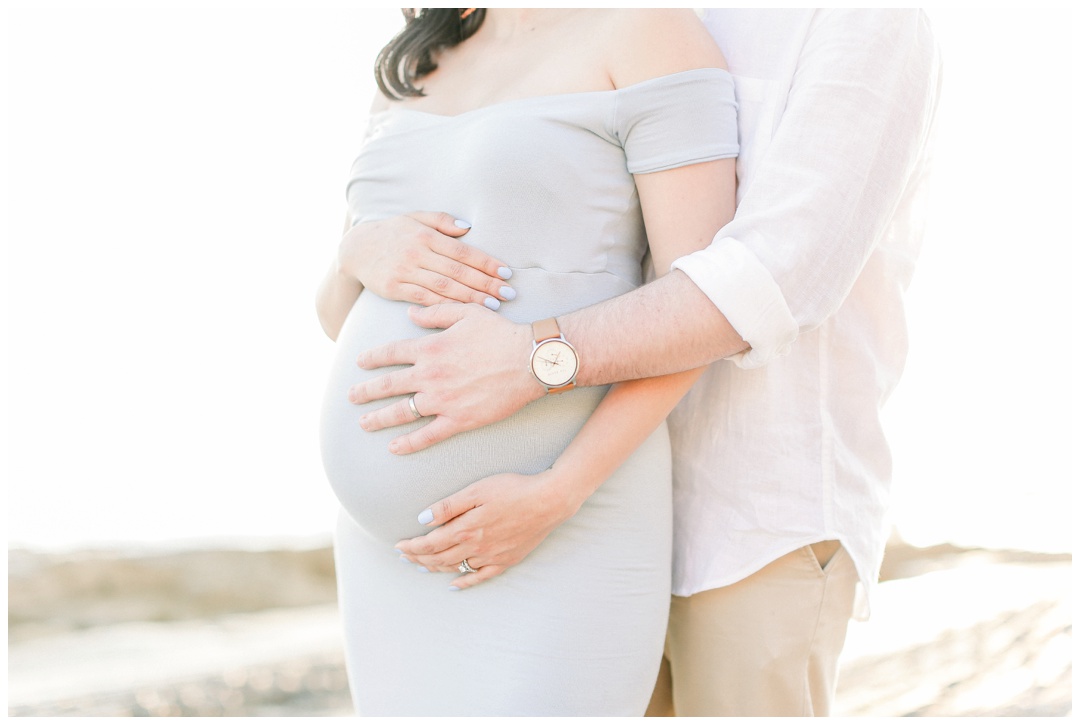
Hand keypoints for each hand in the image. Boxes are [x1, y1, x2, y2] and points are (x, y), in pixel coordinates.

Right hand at [339, 212, 514, 307]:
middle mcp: (416, 252)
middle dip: (486, 283)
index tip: (506, 273)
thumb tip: (468, 228)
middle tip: (509, 293)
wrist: (355, 248)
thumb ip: (442, 220)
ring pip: (444, 287)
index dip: (486, 263)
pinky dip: (445, 307)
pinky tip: (464, 313)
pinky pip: (424, 299)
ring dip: (471, 298)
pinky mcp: (394, 288)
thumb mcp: (415, 217)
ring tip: (494, 305)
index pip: (463, 251)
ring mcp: (405, 271)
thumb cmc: (392, 232)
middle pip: (458, 271)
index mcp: (425, 235)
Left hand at [351, 303, 544, 453]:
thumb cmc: (502, 333)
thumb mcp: (467, 313)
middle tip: (350, 397)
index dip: (372, 358)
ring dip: (379, 418)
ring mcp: (442, 400)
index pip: (391, 353)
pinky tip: (394, 448)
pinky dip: (409, 443)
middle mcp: (430, 374)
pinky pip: (427, 435)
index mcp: (430, 347)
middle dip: (365, 392)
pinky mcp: (458, 420)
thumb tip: (411, 314)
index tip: (359, 363)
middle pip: (388, 385)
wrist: (528, 361)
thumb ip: (436, 312)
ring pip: (401, 412)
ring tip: (364, 423)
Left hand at [395, 469, 582, 589]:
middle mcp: (476, 547)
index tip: (398, 546)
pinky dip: (464, 582)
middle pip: (439, 559)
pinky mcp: (506, 560)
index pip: (430, 544)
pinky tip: (453, 585)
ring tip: (421, 567)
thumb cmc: (513, 489)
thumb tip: (422, 519)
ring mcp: (491, 557)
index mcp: (466, 529)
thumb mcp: (477, 490)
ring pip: (456, 569)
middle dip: (418, 559)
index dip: (412, 547)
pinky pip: (480, 577)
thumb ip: (449, 505)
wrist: (549, 501)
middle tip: (403, 557)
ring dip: (435, 569)